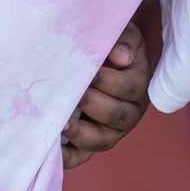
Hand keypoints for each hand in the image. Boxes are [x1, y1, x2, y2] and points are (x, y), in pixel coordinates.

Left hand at [62, 22, 151, 168]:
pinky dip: (66, 156)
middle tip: (74, 92)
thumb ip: (123, 39)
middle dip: (93, 103)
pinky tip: (51, 149)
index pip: (129, 89)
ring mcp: (111, 131)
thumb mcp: (122, 34)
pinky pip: (81, 156)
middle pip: (116, 116)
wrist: (99, 57)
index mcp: (139, 85)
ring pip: (101, 141)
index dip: (108, 81)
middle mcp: (130, 113)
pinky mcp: (91, 143)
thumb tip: (118, 55)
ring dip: (80, 133)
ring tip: (61, 122)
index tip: (91, 70)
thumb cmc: (109, 44)